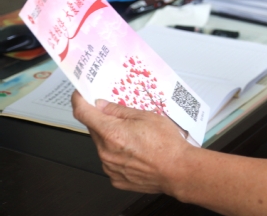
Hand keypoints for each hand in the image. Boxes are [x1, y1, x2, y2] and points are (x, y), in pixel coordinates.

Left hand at [71, 90, 194, 194]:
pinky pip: (110, 162)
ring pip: (102, 146)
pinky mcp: (116, 179)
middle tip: (123, 118)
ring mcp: (109, 167)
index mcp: (111, 133)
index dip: (79, 101)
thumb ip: (120, 110)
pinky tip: (136, 152)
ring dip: (112, 139)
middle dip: (104, 121)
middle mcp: (105, 151)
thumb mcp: (146, 116)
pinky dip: (118, 155)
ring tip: (136, 139)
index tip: (79, 96)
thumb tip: (103, 105)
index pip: (83, 113)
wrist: (178, 170)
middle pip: (94, 130)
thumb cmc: (167, 144)